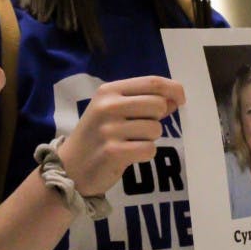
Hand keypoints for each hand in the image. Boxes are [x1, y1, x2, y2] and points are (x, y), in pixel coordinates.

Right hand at [58, 76, 184, 195]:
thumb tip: (174, 99)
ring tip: (131, 142)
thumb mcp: (113, 110)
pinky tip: (129, 155)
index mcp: (109, 90)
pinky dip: (145, 154)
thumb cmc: (97, 135)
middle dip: (158, 118)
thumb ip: (142, 101)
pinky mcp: (113, 152)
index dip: (173, 89)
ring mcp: (109, 129)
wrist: (70, 167)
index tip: (180, 100)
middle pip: (158, 104)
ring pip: (155, 129)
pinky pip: (149, 149)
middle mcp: (108, 106)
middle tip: (141, 128)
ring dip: (150, 139)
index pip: (152, 82)